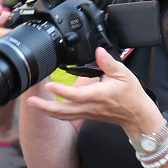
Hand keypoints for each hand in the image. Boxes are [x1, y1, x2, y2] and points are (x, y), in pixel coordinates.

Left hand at [25, 47, 158, 132]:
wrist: (137, 116)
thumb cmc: (131, 96)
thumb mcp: (124, 74)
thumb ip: (108, 62)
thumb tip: (98, 51)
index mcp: (98, 95)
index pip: (76, 95)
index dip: (62, 91)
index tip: (49, 85)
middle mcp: (90, 107)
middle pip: (64, 111)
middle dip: (46, 107)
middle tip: (30, 100)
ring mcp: (87, 113)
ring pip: (64, 115)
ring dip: (47, 110)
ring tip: (33, 103)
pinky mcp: (87, 115)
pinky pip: (68, 115)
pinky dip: (56, 112)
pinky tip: (47, 108)